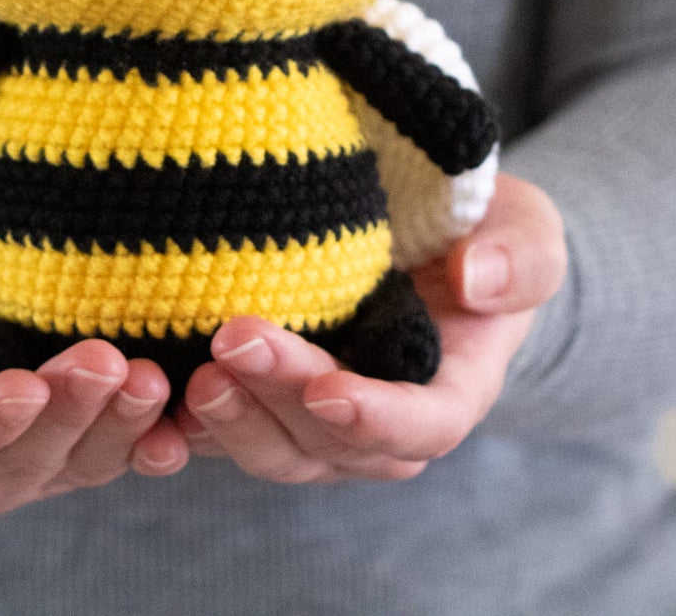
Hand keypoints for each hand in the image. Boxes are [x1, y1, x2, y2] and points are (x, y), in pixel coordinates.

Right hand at [0, 209, 188, 512]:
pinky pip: (121, 443)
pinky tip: (191, 406)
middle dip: (64, 422)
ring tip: (152, 376)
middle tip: (104, 362)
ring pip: (77, 463)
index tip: (21, 386)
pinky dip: (159, 434)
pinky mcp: (80, 421)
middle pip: (15, 466)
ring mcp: (30, 443)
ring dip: (118, 429)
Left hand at [174, 173, 565, 482]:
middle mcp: (380, 417)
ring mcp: (318, 413)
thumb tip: (476, 284)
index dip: (376, 420)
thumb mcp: (525, 229)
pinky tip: (149, 392)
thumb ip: (519, 256)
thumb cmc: (484, 233)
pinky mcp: (265, 394)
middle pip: (329, 443)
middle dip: (279, 400)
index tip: (329, 390)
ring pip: (273, 447)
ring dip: (230, 421)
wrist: (433, 241)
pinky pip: (226, 427)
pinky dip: (188, 424)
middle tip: (230, 344)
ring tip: (189, 375)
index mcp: (451, 386)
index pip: (422, 425)